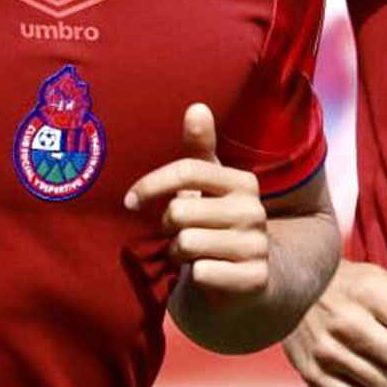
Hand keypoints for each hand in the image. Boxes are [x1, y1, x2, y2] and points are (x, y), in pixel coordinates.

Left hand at [125, 103, 269, 301]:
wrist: (243, 280)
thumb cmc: (213, 224)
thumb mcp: (206, 186)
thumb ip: (200, 148)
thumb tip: (196, 106)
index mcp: (242, 182)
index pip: (188, 171)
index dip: (152, 185)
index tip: (130, 201)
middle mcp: (255, 210)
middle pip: (180, 212)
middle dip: (167, 227)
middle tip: (175, 234)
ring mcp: (257, 245)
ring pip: (186, 243)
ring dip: (176, 252)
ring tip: (188, 253)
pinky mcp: (254, 278)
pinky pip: (201, 272)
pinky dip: (193, 275)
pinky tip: (203, 272)